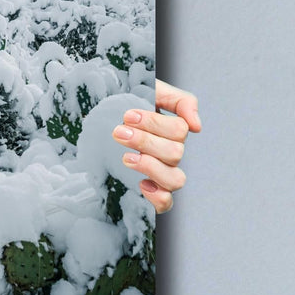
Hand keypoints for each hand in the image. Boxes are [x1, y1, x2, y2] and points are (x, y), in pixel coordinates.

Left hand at [112, 79, 200, 213]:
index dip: (154, 123)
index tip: (128, 115)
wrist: (97, 115)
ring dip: (150, 167)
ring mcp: (161, 173)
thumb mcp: (152, 90)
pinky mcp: (149, 190)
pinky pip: (165, 203)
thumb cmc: (126, 101)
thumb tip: (197, 126)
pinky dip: (157, 197)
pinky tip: (141, 184)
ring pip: (175, 180)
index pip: (179, 130)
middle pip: (175, 153)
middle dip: (144, 141)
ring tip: (126, 157)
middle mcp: (170, 153)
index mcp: (172, 130)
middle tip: (119, 131)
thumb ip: (180, 100)